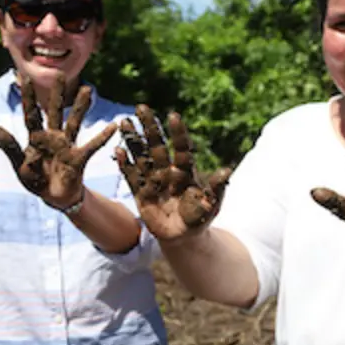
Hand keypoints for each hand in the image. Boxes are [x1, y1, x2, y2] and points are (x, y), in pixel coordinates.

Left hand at [0, 74, 115, 209]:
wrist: (55, 198)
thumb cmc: (36, 180)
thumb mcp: (19, 166)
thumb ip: (9, 147)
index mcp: (35, 138)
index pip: (31, 114)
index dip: (27, 97)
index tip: (24, 78)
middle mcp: (52, 137)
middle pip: (54, 111)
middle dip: (56, 93)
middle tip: (59, 74)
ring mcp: (67, 145)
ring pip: (74, 122)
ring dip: (80, 107)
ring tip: (86, 90)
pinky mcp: (79, 157)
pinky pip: (92, 145)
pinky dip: (102, 136)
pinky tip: (113, 126)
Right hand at [114, 105, 231, 240]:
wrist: (183, 236)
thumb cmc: (200, 218)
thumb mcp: (211, 205)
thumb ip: (216, 188)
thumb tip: (227, 171)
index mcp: (186, 171)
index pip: (181, 148)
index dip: (177, 133)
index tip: (173, 116)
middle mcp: (168, 171)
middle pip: (158, 146)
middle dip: (150, 128)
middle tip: (141, 108)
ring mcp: (154, 181)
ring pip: (142, 156)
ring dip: (133, 140)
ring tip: (124, 122)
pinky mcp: (142, 193)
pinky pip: (132, 177)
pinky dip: (125, 165)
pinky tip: (118, 151)